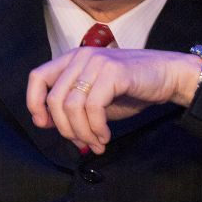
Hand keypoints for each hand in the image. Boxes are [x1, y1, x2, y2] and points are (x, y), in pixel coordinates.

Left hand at [26, 47, 201, 154]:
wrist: (167, 76)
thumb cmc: (129, 89)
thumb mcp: (93, 98)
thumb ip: (71, 107)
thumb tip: (47, 124)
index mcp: (71, 60)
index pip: (37, 78)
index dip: (35, 103)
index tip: (44, 124)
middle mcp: (81, 57)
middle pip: (55, 99)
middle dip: (66, 129)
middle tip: (82, 144)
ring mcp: (97, 62)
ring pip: (72, 106)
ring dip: (83, 133)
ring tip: (96, 143)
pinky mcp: (113, 72)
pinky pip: (93, 107)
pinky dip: (96, 128)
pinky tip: (105, 136)